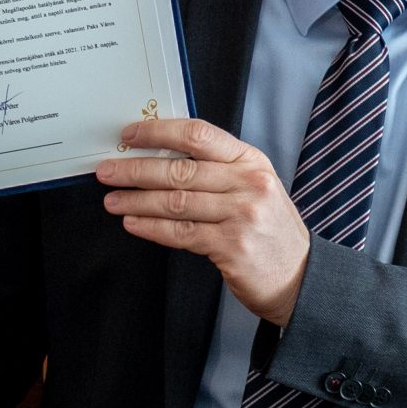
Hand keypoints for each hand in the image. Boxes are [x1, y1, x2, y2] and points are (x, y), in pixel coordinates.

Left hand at [96, 117, 310, 325]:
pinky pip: (180, 233)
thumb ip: (218, 171)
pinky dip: (151, 228)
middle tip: (107, 171)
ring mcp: (241, 216)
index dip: (159, 132)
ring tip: (113, 200)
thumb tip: (161, 158)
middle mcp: (249, 184)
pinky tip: (133, 223)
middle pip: (180, 171)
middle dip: (136, 170)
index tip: (130, 134)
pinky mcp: (231, 247)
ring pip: (175, 202)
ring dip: (136, 201)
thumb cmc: (269, 229)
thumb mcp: (255, 187)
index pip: (199, 136)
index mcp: (251, 161)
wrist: (299, 275)